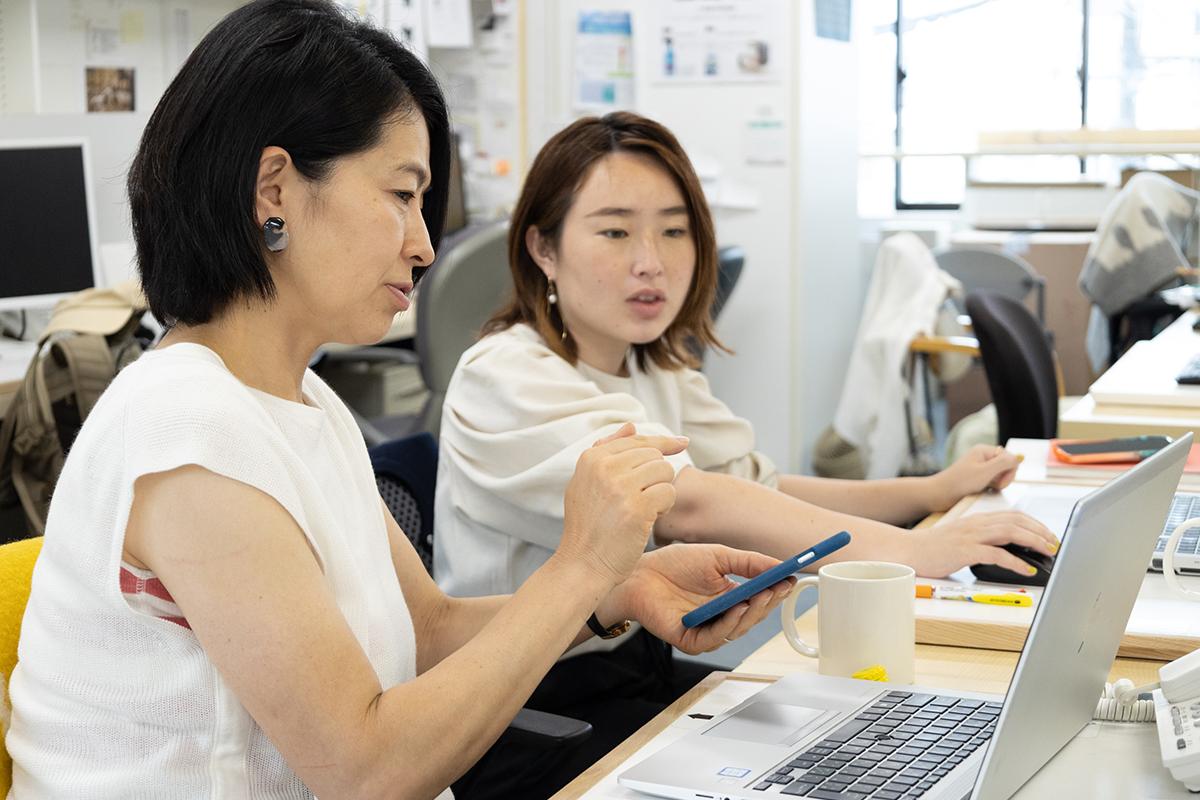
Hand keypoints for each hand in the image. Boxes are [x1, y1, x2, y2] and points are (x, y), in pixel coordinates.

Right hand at [556, 423, 688, 587]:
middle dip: (656, 477)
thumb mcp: (585, 483)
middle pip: (654, 455)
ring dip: (661, 492)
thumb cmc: (587, 528)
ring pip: (664, 471)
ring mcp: (621, 486)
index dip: (662, 442)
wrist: (582, 565)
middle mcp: (604, 467)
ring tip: (643, 510)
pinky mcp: (637, 507)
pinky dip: (665, 507)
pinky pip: (669, 492)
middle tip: (640, 500)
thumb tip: (632, 425)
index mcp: (591, 458)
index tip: (682, 443)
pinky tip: (648, 520)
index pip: (636, 439)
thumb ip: (607, 451)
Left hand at [597, 544, 793, 655]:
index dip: (776, 591)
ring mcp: (706, 630)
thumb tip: (779, 566)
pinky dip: (728, 624)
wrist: (639, 572)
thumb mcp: (718, 557)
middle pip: (753, 617)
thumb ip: (749, 562)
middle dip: (768, 603)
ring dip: (751, 614)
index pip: (760, 599)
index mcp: (730, 598)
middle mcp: (721, 617)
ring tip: (759, 597)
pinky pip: (715, 637)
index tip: (791, 580)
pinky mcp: (690, 640)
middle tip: (778, 589)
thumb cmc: (673, 564)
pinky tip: (736, 609)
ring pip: (738, 630)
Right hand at [906, 510, 1058, 577]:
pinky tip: (1026, 568)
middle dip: (1041, 531)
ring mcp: (971, 536)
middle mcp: (977, 524)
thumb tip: (1007, 550)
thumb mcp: (961, 538)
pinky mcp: (965, 551)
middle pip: (1017, 521)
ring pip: (1011, 532)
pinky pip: (996, 554)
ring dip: (1034, 542)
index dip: (1035, 524)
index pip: (1014, 516)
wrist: (908, 550)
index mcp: (977, 520)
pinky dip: (1015, 561)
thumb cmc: (933, 548)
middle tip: (1055, 544)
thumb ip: (982, 539)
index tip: (1049, 535)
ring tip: (1048, 552)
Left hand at [928, 444, 1022, 511]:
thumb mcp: (984, 472)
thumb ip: (1004, 463)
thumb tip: (1021, 457)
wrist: (939, 495)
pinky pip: (993, 481)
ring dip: (999, 483)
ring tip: (987, 489)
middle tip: (995, 486)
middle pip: (1007, 466)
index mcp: (984, 451)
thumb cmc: (959, 483)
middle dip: (1005, 478)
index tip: (1001, 482)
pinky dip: (992, 487)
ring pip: (1001, 475)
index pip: (1010, 457)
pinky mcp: (977, 478)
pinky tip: (985, 491)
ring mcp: (980, 468)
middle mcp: (982, 457)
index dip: (1010, 471)